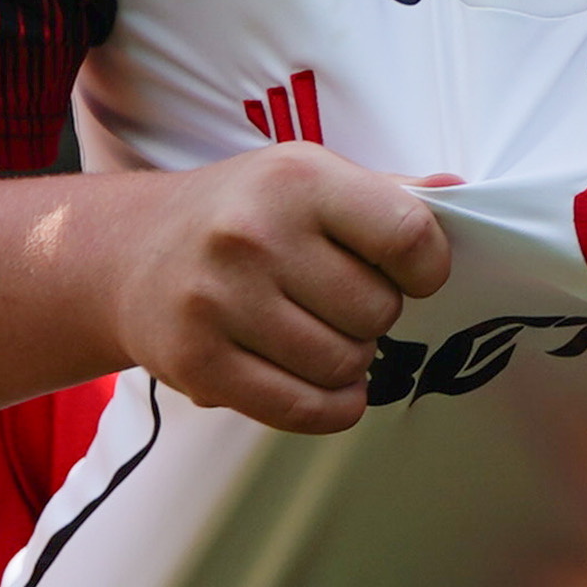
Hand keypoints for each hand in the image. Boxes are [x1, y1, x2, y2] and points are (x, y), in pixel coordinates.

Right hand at [98, 145, 453, 432]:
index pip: (410, 236)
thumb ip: (386, 192)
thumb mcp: (307, 178)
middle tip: (342, 303)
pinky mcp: (197, 362)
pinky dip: (332, 408)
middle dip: (377, 316)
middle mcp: (253, 235)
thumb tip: (459, 191)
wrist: (127, 252)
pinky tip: (329, 387)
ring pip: (346, 365)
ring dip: (351, 361)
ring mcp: (219, 301)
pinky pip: (303, 409)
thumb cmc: (241, 213)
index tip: (411, 274)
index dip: (427, 267)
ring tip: (320, 332)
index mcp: (296, 178)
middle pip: (379, 311)